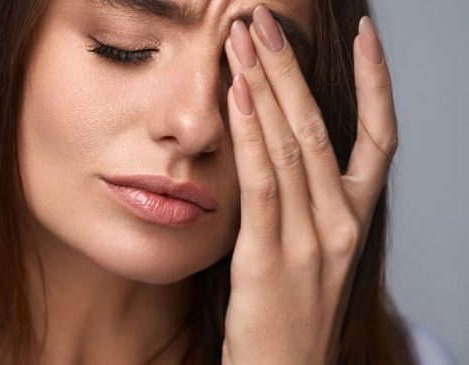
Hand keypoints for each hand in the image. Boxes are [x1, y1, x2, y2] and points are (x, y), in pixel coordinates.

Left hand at [220, 5, 396, 364]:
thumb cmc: (292, 310)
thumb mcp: (312, 250)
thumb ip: (302, 199)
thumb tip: (275, 142)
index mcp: (357, 218)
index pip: (379, 138)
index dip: (377, 82)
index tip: (366, 35)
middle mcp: (342, 223)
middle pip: (323, 128)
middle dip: (293, 68)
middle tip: (267, 21)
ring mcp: (311, 240)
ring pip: (294, 146)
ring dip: (267, 87)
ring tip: (244, 41)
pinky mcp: (270, 256)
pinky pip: (263, 183)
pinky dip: (251, 135)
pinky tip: (238, 97)